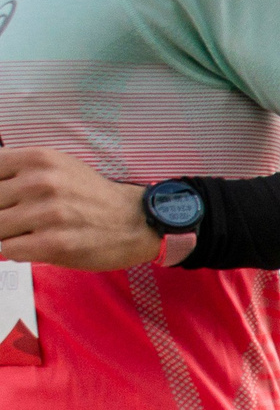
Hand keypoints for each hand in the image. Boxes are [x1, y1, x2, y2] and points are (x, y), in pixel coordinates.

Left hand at [0, 149, 170, 269]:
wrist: (136, 221)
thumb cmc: (92, 196)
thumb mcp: (55, 166)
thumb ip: (17, 171)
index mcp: (38, 159)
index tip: (8, 201)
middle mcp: (41, 182)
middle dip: (2, 214)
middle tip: (22, 219)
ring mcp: (48, 214)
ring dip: (8, 235)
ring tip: (29, 233)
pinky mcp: (55, 244)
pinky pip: (9, 250)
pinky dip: (16, 250)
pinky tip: (35, 245)